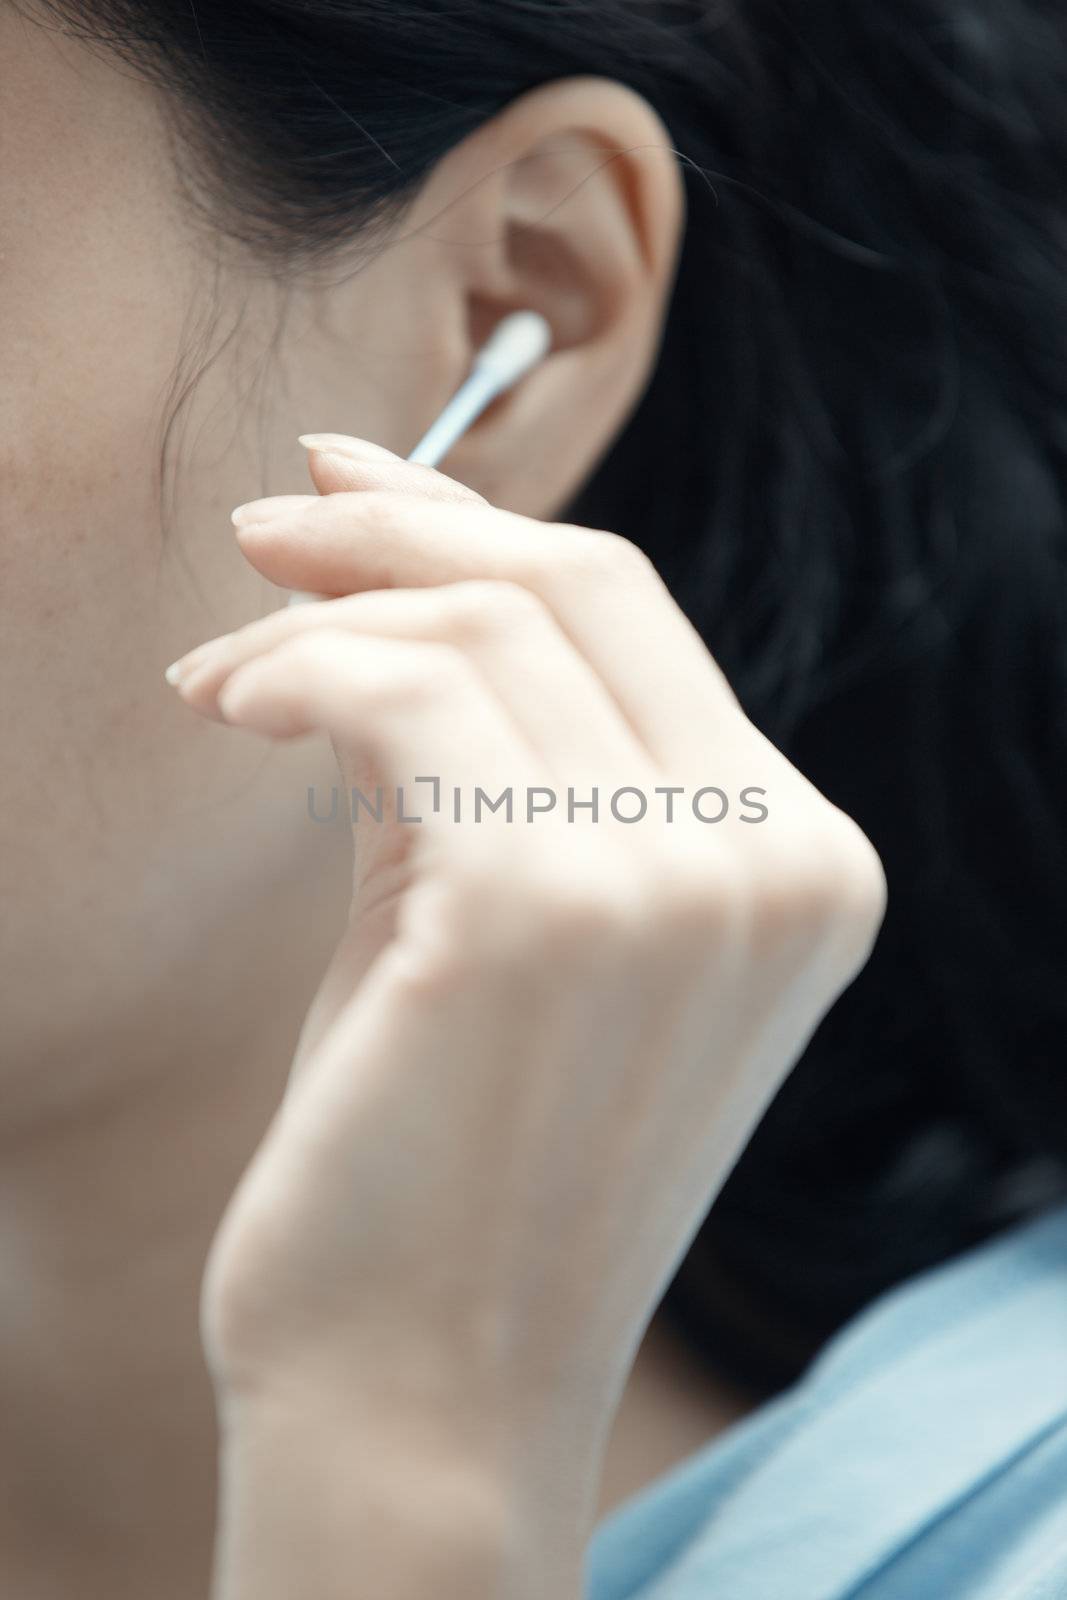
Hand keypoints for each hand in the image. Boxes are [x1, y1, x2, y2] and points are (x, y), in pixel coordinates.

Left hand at [168, 438, 884, 1592]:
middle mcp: (775, 859)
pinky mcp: (559, 907)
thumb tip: (391, 600)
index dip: (486, 538)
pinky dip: (303, 673)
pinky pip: (412, 700)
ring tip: (219, 675)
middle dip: (406, 530)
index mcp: (795, 864)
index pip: (642, 627)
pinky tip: (230, 707)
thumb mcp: (500, 932)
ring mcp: (686, 880)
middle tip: (269, 524)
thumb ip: (487, 767)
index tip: (356, 500)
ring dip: (328, 617)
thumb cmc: (446, 1166)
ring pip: (489, 629)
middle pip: (584, 587)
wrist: (425, 1400)